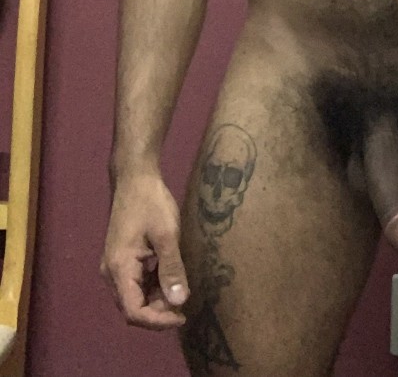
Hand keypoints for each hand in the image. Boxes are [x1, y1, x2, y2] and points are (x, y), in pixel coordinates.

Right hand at [100, 172, 189, 329]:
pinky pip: (136, 283)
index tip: (182, 316)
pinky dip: (153, 286)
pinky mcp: (122, 259)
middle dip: (158, 311)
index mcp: (118, 269)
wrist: (135, 179)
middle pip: (132, 307)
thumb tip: (179, 302)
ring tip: (180, 289)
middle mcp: (111, 273)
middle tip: (185, 303)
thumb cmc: (151, 203)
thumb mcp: (167, 234)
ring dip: (157, 299)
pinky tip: (170, 276)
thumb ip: (172, 269)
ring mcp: (115, 266)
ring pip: (135, 296)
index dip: (158, 320)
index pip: (133, 311)